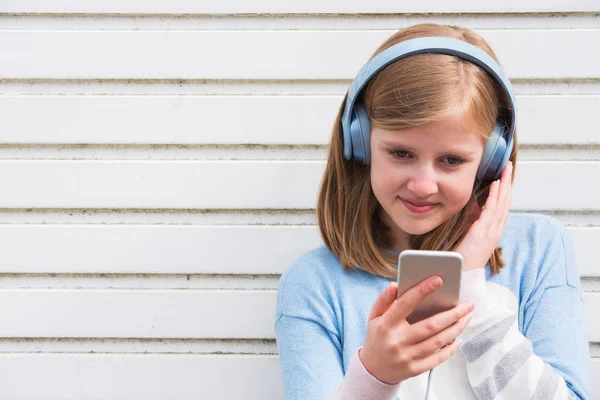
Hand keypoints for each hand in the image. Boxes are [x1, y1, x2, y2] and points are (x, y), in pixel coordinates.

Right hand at [359, 277, 473, 384]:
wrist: (372, 370)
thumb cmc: (377, 338)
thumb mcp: (374, 317)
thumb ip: (383, 300)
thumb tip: (395, 284)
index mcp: (386, 324)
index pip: (405, 303)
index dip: (422, 290)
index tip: (438, 279)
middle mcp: (397, 341)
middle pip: (431, 325)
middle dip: (453, 314)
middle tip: (468, 305)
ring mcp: (406, 357)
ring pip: (438, 341)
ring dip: (456, 329)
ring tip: (466, 318)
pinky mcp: (414, 369)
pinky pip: (437, 359)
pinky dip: (451, 349)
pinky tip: (458, 338)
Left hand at [455, 161, 512, 270]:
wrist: (462, 274)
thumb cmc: (465, 255)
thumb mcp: (470, 233)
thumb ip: (475, 219)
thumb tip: (475, 204)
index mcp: (494, 230)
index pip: (502, 206)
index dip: (504, 190)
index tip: (504, 176)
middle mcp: (496, 230)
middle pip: (506, 202)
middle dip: (507, 183)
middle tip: (509, 166)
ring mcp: (491, 231)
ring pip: (502, 203)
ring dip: (504, 186)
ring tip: (505, 170)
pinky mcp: (483, 232)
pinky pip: (491, 211)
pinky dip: (494, 197)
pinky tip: (495, 185)